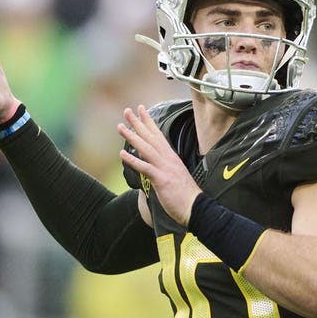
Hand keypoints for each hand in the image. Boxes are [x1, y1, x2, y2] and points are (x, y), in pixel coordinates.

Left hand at [118, 105, 200, 225]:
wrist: (196, 207)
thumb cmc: (186, 195)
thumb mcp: (175, 176)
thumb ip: (165, 168)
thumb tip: (154, 167)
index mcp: (172, 157)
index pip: (158, 136)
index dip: (149, 122)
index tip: (141, 110)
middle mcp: (168, 159)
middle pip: (151, 137)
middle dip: (138, 123)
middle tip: (127, 111)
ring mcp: (165, 168)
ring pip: (146, 148)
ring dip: (132, 137)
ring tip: (120, 127)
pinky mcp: (161, 179)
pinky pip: (145, 168)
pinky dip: (133, 160)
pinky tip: (122, 154)